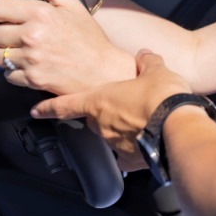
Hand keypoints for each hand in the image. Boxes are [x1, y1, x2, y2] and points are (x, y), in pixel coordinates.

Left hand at [0, 0, 134, 94]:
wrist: (104, 71)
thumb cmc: (90, 39)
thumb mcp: (71, 4)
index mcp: (40, 14)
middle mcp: (32, 35)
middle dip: (1, 36)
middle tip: (17, 38)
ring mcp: (31, 59)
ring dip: (7, 55)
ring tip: (25, 53)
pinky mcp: (32, 79)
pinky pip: (8, 75)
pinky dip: (16, 73)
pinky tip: (32, 66)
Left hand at [32, 50, 191, 159]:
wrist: (178, 127)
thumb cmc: (162, 97)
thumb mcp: (156, 70)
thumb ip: (147, 62)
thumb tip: (145, 55)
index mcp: (100, 100)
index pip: (65, 104)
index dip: (49, 107)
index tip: (37, 110)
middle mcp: (102, 124)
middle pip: (93, 119)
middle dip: (103, 114)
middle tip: (123, 107)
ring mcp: (114, 143)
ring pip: (110, 136)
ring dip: (121, 129)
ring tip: (142, 122)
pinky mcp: (131, 159)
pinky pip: (126, 158)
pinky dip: (132, 153)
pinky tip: (143, 148)